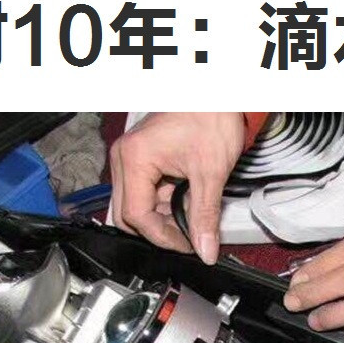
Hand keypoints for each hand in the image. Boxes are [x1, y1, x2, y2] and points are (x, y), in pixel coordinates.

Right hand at [109, 112, 245, 263]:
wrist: (218, 92)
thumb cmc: (212, 116)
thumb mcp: (210, 173)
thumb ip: (204, 216)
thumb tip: (204, 250)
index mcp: (134, 159)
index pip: (136, 215)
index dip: (162, 237)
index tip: (187, 245)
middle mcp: (125, 158)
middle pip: (127, 214)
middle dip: (157, 230)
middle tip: (187, 237)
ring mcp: (131, 158)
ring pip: (136, 205)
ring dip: (162, 217)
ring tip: (191, 217)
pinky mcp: (142, 158)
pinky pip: (145, 192)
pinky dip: (164, 203)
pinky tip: (187, 202)